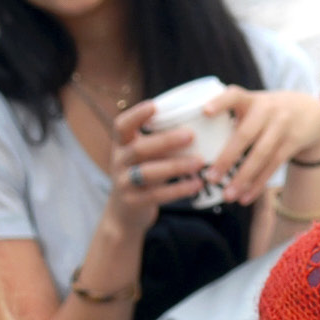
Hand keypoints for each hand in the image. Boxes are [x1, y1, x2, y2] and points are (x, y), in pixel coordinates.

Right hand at [103, 99, 203, 235]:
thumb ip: (160, 143)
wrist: (123, 213)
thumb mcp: (144, 156)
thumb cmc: (142, 175)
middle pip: (139, 149)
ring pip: (148, 172)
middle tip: (191, 134)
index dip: (136, 115)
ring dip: (176, 166)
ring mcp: (124, 183)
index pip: (122, 126)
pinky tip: (197, 184)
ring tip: (200, 161)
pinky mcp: (134, 202)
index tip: (154, 105)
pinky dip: (179, 189)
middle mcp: (119, 162)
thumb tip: (197, 123)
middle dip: (165, 141)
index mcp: (121, 145)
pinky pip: (158, 195)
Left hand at [203, 86, 319, 204]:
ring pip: (261, 155)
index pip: (234, 96)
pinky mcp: (292, 143)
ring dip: (243, 178)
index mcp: (251, 99)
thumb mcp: (255, 104)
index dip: (220, 102)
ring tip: (228, 196)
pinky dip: (258, 184)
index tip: (204, 112)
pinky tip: (245, 197)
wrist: (310, 112)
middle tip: (211, 178)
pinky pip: (273, 166)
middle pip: (245, 135)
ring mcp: (282, 127)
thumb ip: (233, 118)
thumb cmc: (268, 112)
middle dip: (227, 158)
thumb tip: (199, 146)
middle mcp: (267, 110)